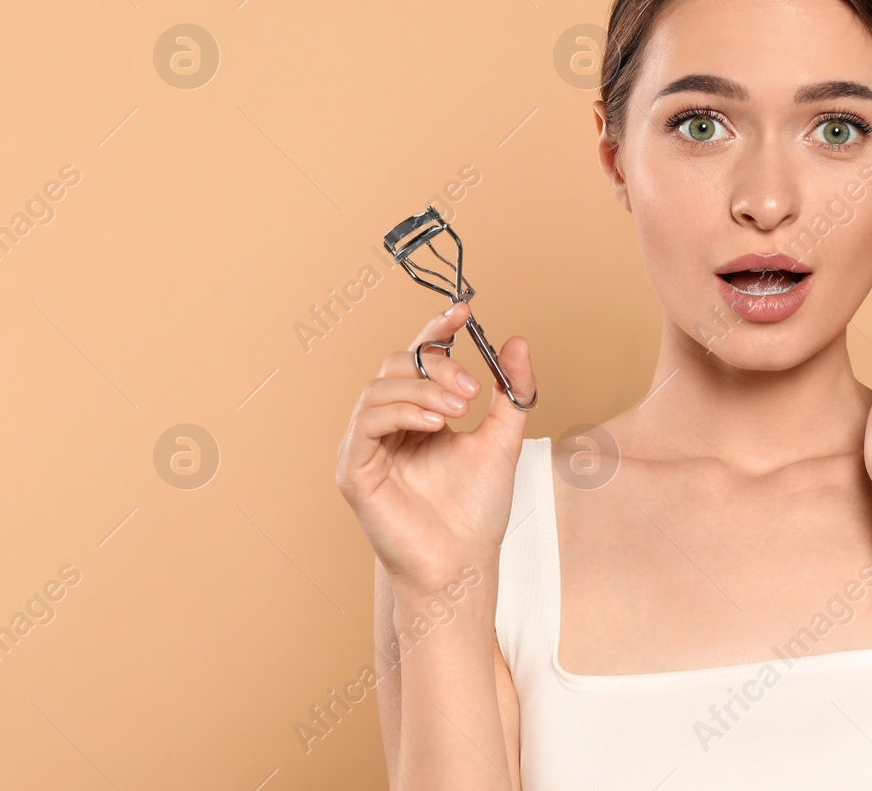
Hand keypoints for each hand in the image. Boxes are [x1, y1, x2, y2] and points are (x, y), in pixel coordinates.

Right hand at [335, 302, 535, 594]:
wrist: (465, 561)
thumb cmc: (477, 509)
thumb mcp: (503, 438)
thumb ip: (512, 391)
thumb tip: (517, 341)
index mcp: (419, 413)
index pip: (420, 357)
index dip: (437, 329)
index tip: (465, 311)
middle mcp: (388, 424)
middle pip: (398, 365)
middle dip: (439, 367)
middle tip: (475, 391)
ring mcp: (367, 446)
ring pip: (380, 387)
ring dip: (424, 389)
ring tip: (460, 410)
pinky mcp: (353, 470)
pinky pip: (366, 422)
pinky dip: (402, 412)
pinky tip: (435, 424)